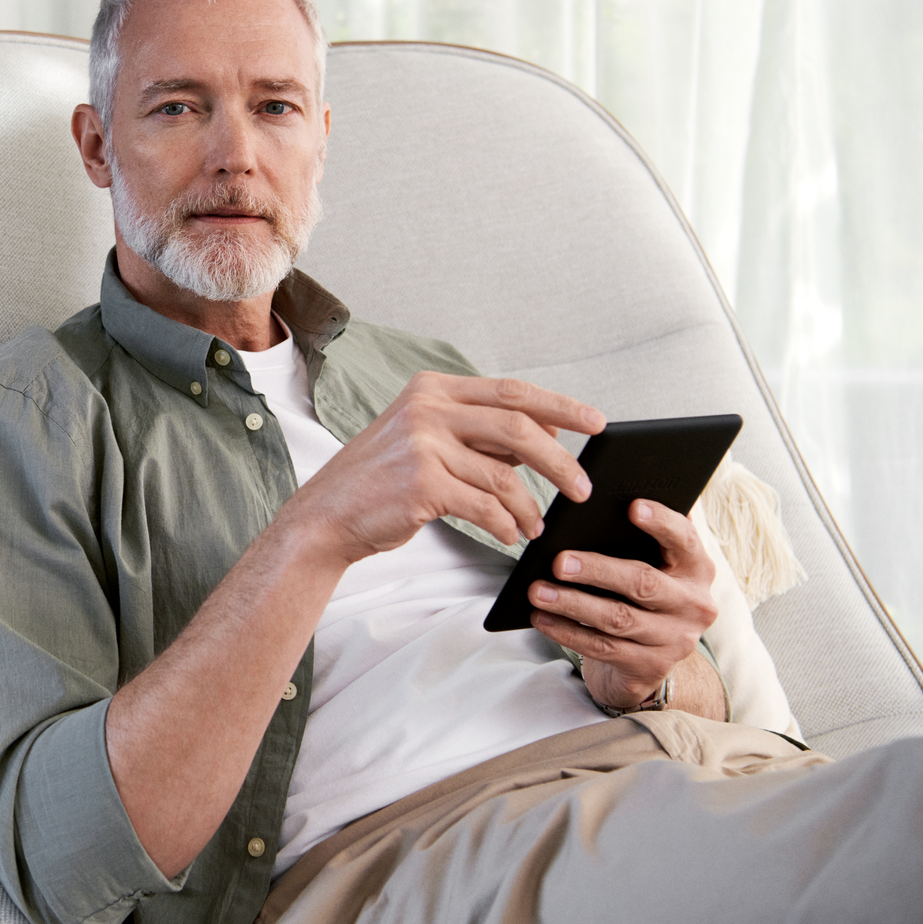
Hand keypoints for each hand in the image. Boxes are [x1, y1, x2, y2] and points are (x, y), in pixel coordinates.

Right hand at [286, 371, 605, 565]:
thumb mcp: (427, 439)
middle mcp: (428, 409)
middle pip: (518, 427)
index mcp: (432, 389)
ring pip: (504, 474)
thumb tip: (547, 430)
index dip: (560, 406)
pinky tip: (509, 534)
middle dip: (559, 461)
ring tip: (535, 525)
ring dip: (529, 506)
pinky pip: (485, 505)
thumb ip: (480, 431)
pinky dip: (505, 524)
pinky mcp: (422, 483)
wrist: (327, 516)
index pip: (512, 391)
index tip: (596, 423)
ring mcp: (423, 444)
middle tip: (582, 487)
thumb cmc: (381, 482)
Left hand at [528, 500, 719, 709]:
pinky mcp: (651, 667)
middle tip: (558, 561)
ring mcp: (675, 640)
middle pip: (643, 582)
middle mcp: (693, 604)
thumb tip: (592, 509)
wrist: (648, 658)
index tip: (633, 507)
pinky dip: (567, 632)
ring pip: (618, 618)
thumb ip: (635, 540)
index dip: (662, 523)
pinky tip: (542, 618)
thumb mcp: (650, 565)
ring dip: (572, 603)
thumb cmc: (640, 594)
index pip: (685, 540)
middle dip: (597, 570)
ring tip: (537, 591)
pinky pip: (603, 648)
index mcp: (696, 568)